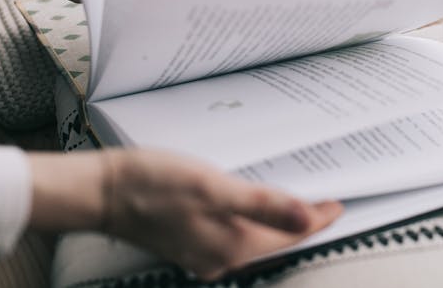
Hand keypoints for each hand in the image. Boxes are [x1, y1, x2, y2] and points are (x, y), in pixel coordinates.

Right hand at [28, 149, 342, 280]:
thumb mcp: (213, 188)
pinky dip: (254, 219)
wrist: (104, 191)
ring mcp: (205, 251)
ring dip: (279, 220)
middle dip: (303, 221)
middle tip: (325, 198)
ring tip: (297, 197)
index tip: (338, 204)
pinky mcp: (193, 240)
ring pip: (256, 238)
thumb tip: (309, 218)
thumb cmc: (153, 185)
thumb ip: (262, 205)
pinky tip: (254, 203)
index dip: (318, 219)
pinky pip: (235, 233)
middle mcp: (222, 257)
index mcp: (232, 246)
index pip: (290, 236)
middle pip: (276, 241)